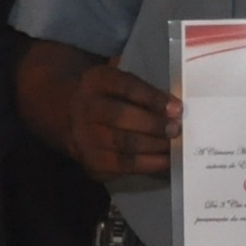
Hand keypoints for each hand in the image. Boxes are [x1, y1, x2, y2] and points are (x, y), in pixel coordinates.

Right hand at [51, 57, 176, 177]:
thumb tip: (173, 99)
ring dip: (153, 146)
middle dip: (153, 124)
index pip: (125, 86)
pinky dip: (148, 165)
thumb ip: (139, 84)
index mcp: (95, 81)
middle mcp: (85, 108)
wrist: (68, 117)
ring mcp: (84, 137)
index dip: (152, 98)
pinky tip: (165, 161)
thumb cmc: (107, 96)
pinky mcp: (91, 161)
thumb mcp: (115, 79)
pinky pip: (122, 166)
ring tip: (174, 146)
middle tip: (176, 129)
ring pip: (122, 144)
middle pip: (120, 116)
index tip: (177, 108)